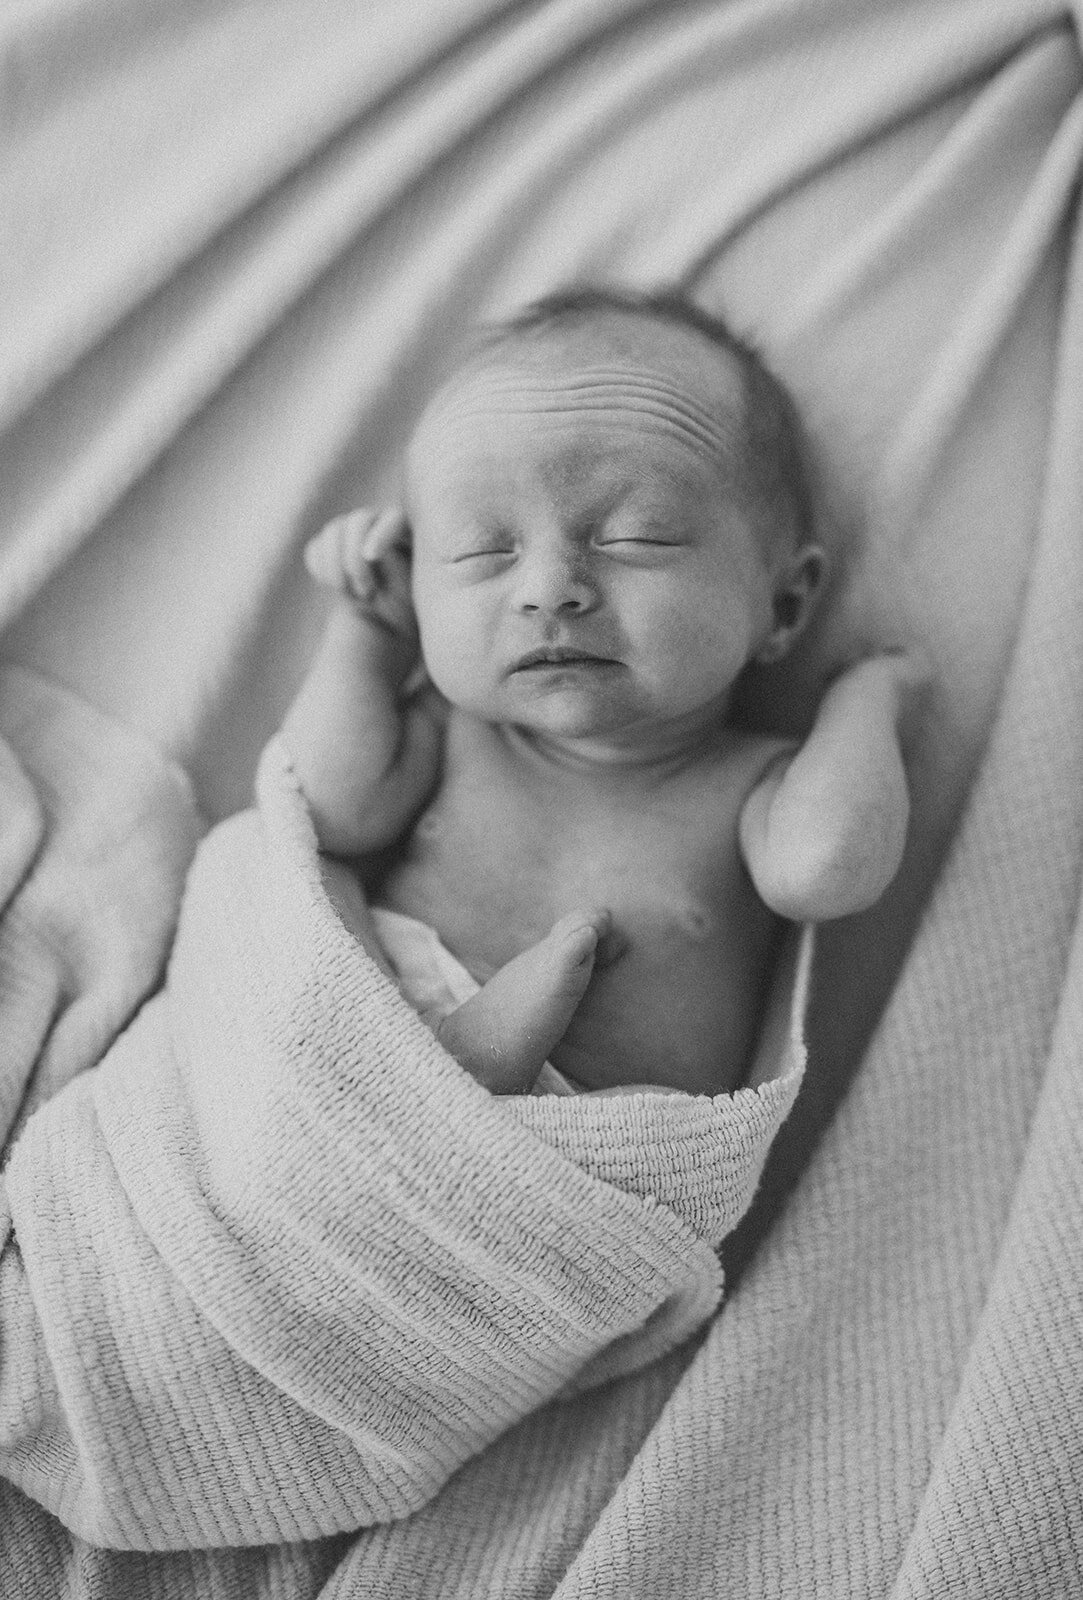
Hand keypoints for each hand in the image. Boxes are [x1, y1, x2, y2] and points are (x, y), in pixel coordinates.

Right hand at [304, 507, 416, 648]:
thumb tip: (372, 554)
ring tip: (352, 595)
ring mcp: (351, 531)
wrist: (387, 617)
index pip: (393, 518)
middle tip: (367, 593)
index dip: (380, 534)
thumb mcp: (413, 593)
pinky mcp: (330, 546)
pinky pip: (316, 549)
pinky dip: (321, 569)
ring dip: (336, 566)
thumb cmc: (408, 606)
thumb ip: (401, 571)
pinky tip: (339, 588)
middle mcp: (379, 523)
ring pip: (333, 531)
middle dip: (354, 558)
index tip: (371, 557)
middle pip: (358, 520)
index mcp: (407, 530)